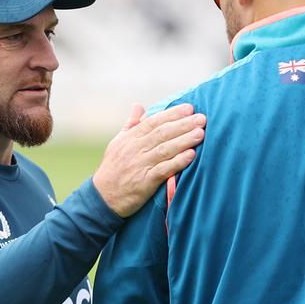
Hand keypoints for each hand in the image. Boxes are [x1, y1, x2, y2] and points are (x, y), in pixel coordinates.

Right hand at [93, 103, 204, 217]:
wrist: (102, 197)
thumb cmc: (112, 169)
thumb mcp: (117, 143)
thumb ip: (130, 124)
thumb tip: (138, 105)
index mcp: (130, 138)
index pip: (154, 122)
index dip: (172, 114)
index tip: (189, 108)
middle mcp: (135, 149)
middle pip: (162, 133)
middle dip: (183, 124)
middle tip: (202, 118)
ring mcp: (140, 165)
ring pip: (165, 149)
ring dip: (184, 140)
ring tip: (201, 133)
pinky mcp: (144, 182)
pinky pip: (163, 170)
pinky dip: (177, 162)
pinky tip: (191, 156)